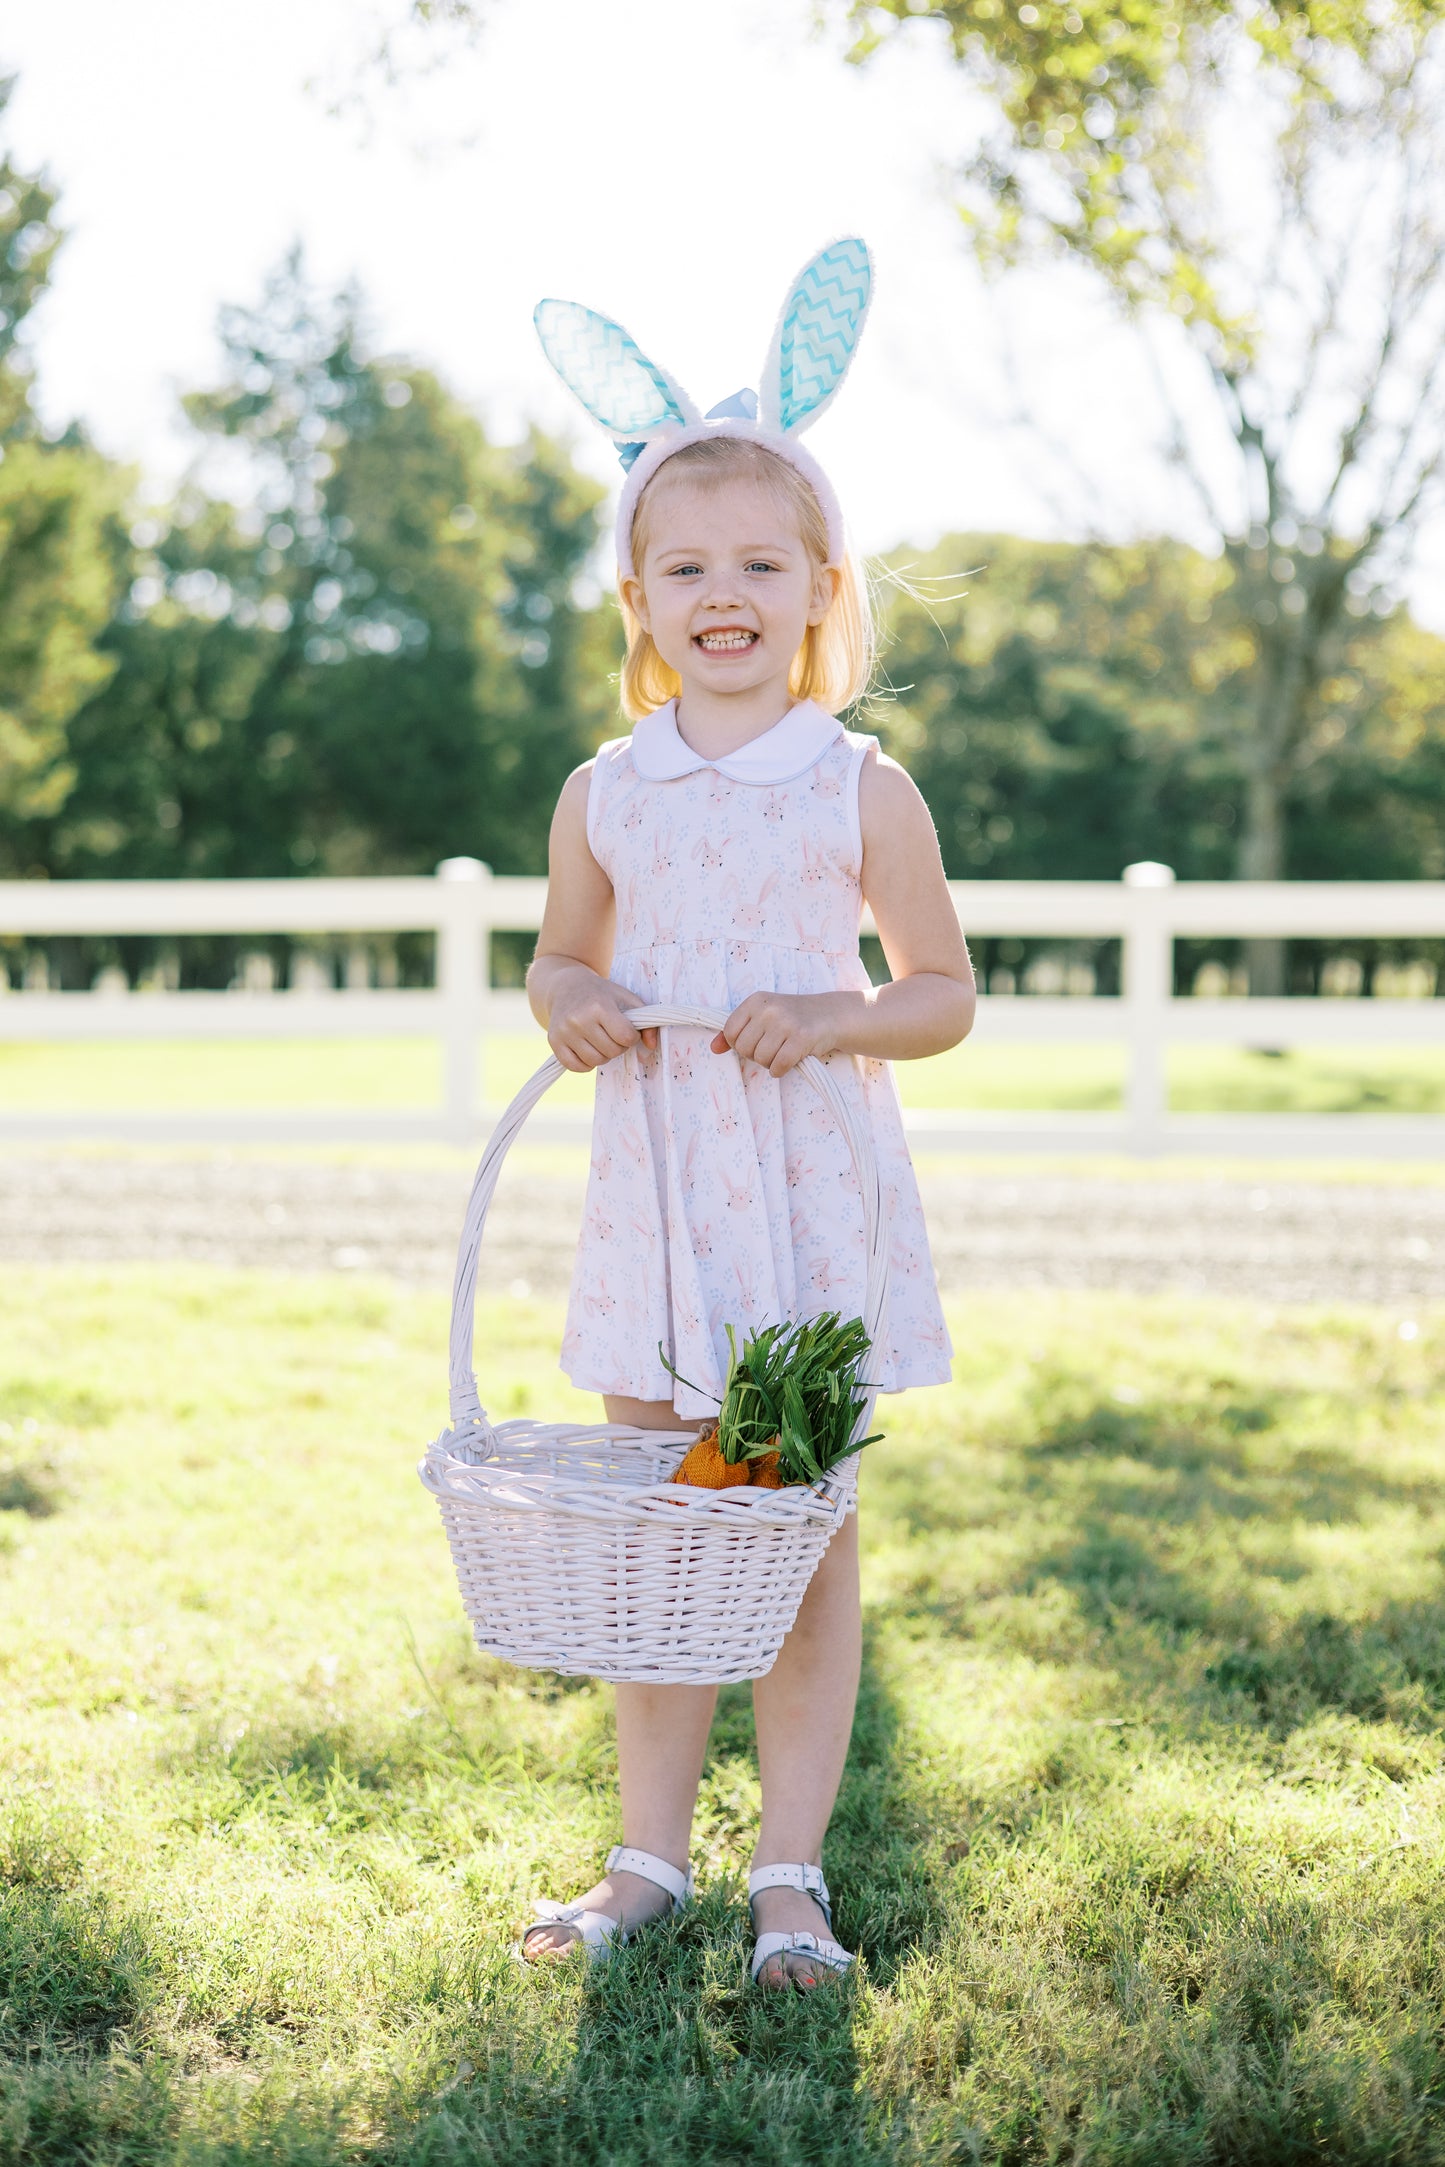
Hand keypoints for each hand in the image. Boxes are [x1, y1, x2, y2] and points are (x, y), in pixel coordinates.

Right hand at [545, 968, 656, 1072]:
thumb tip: (651, 1047)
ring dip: (603, 1055)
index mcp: (599, 1006)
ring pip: (596, 1061)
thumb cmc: (601, 994)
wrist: (566, 987)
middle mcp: (579, 1019)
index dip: (631, 1036)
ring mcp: (564, 1031)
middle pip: (612, 1051)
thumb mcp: (626, 999)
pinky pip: (576, 1067)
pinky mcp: (554, 1042)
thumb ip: (645, 1022)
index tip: (626, 1029)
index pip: (625, 1037)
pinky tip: (588, 1049)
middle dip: (618, 1045)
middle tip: (612, 1033)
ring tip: (601, 1040)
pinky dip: (586, 1064)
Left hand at [711, 991, 835, 1077]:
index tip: (754, 1042)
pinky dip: (781, 1070)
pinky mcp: (802, 1037)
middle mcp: (769, 1009)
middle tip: (772, 1048)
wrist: (830, 1015)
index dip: (739, 1044)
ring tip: (782, 1052)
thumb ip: (737, 1031)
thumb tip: (713, 1048)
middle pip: (744, 1048)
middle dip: (756, 1055)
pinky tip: (788, 1062)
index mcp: (756, 1000)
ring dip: (770, 1063)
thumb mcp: (762, 1017)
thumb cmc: (792, 1018)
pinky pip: (779, 1066)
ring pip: (761, 1059)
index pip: (730, 1032)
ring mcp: (786, 1022)